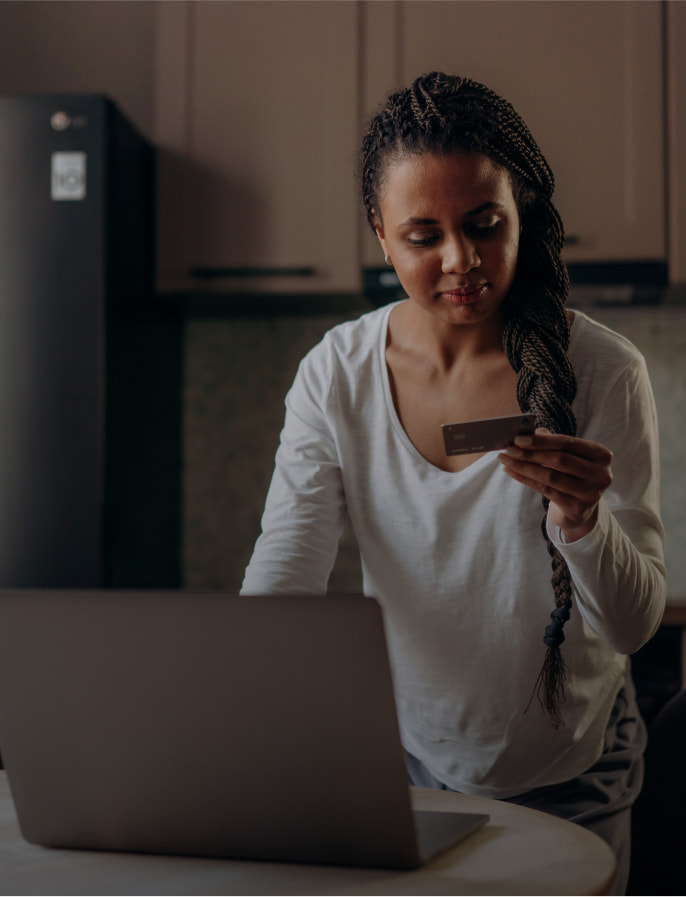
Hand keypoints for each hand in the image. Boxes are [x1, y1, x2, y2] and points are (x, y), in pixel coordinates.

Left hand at [498, 428, 612, 541]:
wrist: (580, 508)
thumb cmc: (572, 475)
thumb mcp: (568, 456)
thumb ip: (552, 443)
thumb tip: (528, 432)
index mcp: (601, 455)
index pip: (568, 443)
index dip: (542, 441)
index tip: (518, 439)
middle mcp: (601, 474)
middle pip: (559, 460)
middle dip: (530, 453)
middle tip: (508, 450)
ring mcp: (591, 493)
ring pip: (550, 476)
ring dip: (523, 467)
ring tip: (506, 461)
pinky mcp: (577, 508)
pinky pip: (545, 490)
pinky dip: (526, 480)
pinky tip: (512, 472)